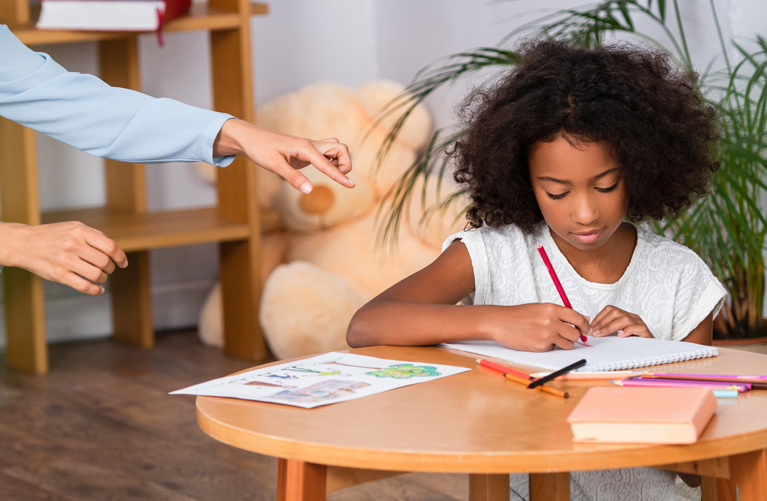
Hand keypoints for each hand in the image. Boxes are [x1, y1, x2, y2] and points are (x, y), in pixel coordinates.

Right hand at [0, 222, 127, 295]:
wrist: (24, 243)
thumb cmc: (52, 235)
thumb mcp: (73, 227)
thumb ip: (94, 235)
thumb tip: (114, 250)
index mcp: (80, 232)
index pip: (110, 246)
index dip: (121, 257)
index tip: (123, 263)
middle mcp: (73, 245)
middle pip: (105, 262)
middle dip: (111, 268)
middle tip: (108, 269)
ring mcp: (66, 261)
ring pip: (97, 275)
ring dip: (103, 278)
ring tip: (101, 277)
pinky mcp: (59, 275)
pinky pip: (84, 286)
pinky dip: (95, 290)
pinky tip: (98, 289)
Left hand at [212, 119, 353, 193]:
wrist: (250, 138)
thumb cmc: (260, 149)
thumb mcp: (274, 166)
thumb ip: (294, 178)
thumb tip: (310, 191)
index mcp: (305, 148)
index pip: (328, 164)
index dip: (340, 177)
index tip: (352, 187)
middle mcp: (311, 145)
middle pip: (341, 148)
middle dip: (345, 163)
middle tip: (337, 177)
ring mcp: (310, 147)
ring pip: (336, 147)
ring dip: (340, 160)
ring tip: (331, 173)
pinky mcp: (307, 151)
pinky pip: (327, 152)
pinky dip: (332, 160)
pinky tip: (324, 169)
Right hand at [487, 303, 590, 350]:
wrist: (500, 322)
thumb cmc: (519, 315)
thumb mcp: (541, 308)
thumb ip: (562, 313)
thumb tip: (584, 318)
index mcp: (552, 309)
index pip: (578, 318)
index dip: (585, 325)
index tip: (585, 329)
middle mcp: (551, 321)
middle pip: (575, 333)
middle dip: (575, 336)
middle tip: (569, 335)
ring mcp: (546, 335)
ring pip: (568, 344)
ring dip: (564, 343)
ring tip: (551, 337)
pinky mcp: (540, 346)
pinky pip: (554, 349)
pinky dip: (550, 346)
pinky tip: (538, 340)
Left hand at [589, 305, 652, 337]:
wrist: (650, 348)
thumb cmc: (632, 341)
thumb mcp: (617, 333)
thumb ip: (607, 329)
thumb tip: (591, 329)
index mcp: (625, 315)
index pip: (610, 309)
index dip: (598, 317)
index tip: (590, 327)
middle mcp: (632, 317)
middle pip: (615, 312)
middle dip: (602, 322)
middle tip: (594, 332)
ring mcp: (639, 323)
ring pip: (624, 319)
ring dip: (609, 327)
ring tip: (601, 334)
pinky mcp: (645, 331)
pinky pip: (636, 328)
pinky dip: (627, 331)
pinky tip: (620, 336)